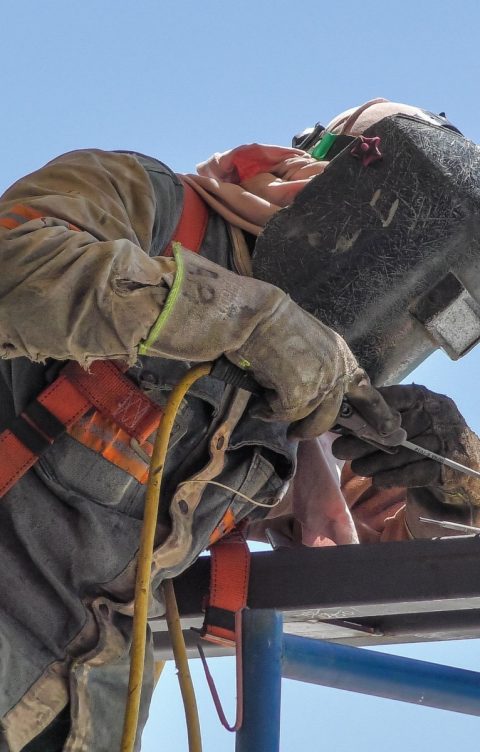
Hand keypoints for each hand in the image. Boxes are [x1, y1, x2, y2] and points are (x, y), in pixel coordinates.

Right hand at [147, 247, 402, 438]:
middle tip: (296, 435)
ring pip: (307, 420)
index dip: (378, 413)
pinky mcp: (299, 394)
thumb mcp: (311, 342)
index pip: (366, 389)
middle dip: (312, 430)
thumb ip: (320, 366)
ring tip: (267, 410)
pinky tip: (259, 402)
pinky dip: (268, 411)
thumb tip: (313, 393)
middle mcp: (336, 370)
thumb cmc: (276, 324)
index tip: (393, 430)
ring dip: (286, 418)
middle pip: (332, 416)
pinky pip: (284, 414)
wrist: (258, 316)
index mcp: (342, 356)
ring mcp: (319, 383)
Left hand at [332, 384, 479, 505]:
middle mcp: (434, 415)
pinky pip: (414, 474)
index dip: (365, 408)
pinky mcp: (444, 467)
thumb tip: (343, 415)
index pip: (392, 397)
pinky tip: (377, 480)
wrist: (456, 456)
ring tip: (357, 468)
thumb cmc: (422, 430)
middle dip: (362, 441)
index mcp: (421, 397)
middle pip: (393, 429)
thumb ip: (380, 411)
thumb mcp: (407, 413)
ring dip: (373, 463)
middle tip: (340, 450)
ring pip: (401, 453)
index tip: (344, 420)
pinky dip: (392, 478)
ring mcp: (441, 441)